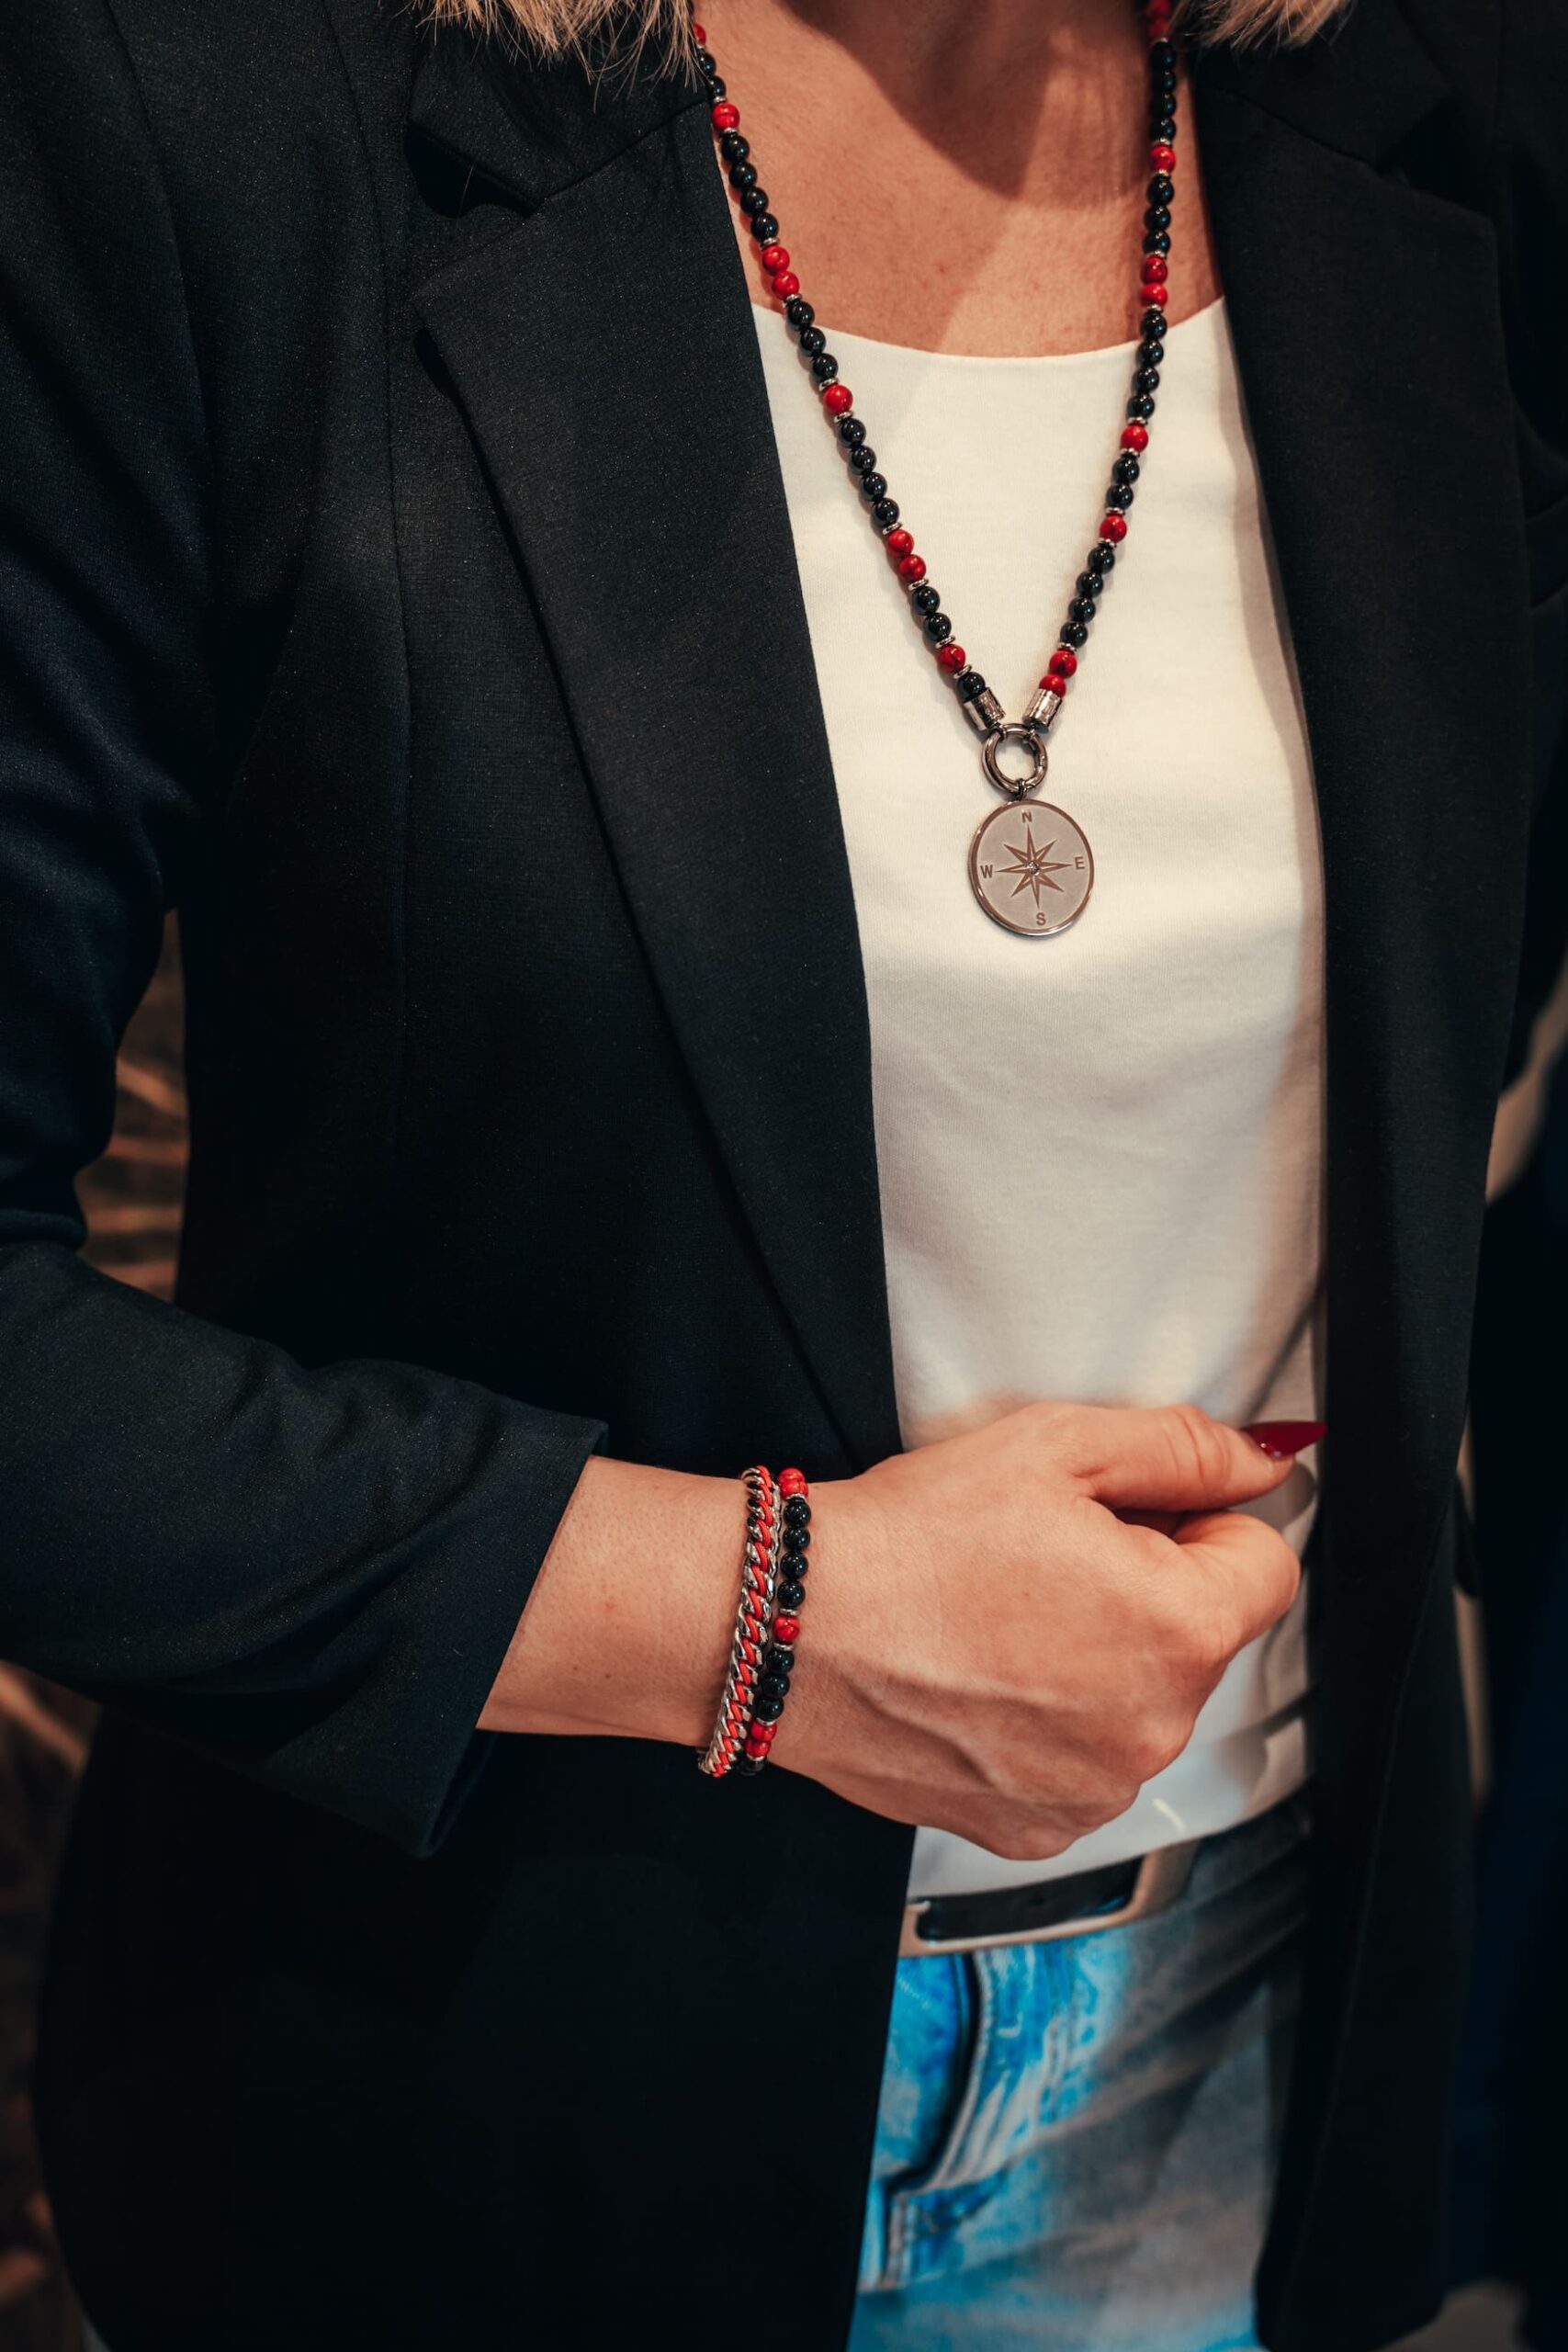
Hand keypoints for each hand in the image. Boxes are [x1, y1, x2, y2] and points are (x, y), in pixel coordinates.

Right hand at [786, 1402, 1302, 1860]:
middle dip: (1145, 1592)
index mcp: (1179, 1629)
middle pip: (1200, 1639)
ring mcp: (1093, 1793)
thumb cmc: (910, 1537)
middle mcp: (1153, 1731)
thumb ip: (1183, 1450)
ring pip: (1140, 1706)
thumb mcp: (1055, 1446)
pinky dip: (1046, 1728)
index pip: (1264, 1565)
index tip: (1126, 1515)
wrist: (789, 1626)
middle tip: (1042, 1558)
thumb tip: (1267, 1464)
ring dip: (1098, 1665)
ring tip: (998, 1620)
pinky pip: (1080, 1767)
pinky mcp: (1035, 1831)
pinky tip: (980, 1680)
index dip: (1199, 1522)